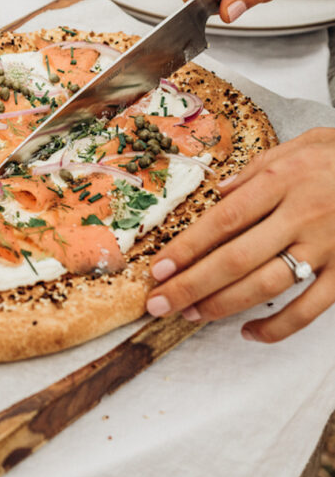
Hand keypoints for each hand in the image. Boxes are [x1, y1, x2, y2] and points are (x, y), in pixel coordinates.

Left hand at [145, 129, 334, 340]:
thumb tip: (219, 193)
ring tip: (191, 315)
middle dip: (192, 285)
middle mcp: (301, 215)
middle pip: (236, 258)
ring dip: (223, 305)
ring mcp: (327, 248)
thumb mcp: (302, 144)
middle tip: (158, 304)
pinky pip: (311, 309)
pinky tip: (250, 332)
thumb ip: (257, 169)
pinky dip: (278, 326)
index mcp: (283, 180)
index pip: (223, 219)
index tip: (159, 267)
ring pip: (267, 285)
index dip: (187, 247)